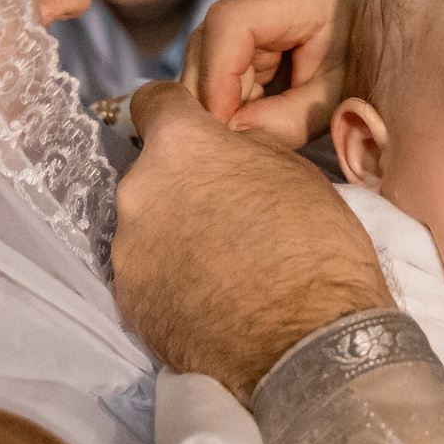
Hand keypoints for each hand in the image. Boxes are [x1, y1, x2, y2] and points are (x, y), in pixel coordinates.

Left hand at [113, 82, 389, 401]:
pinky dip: (169, 283)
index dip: (177, 114)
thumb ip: (244, 149)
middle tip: (224, 215)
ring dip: (172, 236)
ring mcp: (127, 252)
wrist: (307, 342)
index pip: (152, 101)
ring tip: (220, 268)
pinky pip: (146, 277)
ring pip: (145, 227)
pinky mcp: (128, 304)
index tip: (197, 136)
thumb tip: (227, 148)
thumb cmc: (316, 245)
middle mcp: (138, 190)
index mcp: (180, 146)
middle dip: (180, 186)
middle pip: (150, 173)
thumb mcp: (295, 170)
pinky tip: (209, 301)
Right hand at [179, 0, 355, 145]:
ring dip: (218, 93)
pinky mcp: (243, 8)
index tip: (224, 123)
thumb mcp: (335, 101)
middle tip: (235, 135)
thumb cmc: (367, 70)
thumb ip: (287, 119)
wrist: (383, 46)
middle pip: (210, 37)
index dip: (217, 76)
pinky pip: (214, 52)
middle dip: (215, 93)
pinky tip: (248, 107)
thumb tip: (233, 131)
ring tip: (249, 120)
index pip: (232, 23)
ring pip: (205, 48)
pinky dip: (225, 87)